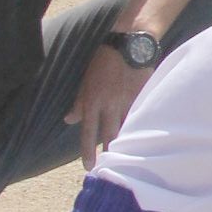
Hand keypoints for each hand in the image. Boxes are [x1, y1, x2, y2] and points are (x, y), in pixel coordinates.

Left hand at [69, 44, 153, 171]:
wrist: (129, 45)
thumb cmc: (104, 61)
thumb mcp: (86, 81)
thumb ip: (79, 103)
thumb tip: (69, 120)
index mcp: (93, 101)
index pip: (89, 132)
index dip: (88, 152)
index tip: (89, 167)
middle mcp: (110, 105)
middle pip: (110, 136)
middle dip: (110, 152)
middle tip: (111, 166)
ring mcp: (128, 101)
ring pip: (127, 128)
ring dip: (126, 141)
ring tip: (127, 154)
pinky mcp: (143, 97)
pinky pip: (140, 116)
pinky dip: (139, 126)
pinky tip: (142, 135)